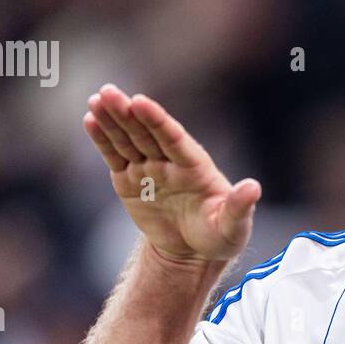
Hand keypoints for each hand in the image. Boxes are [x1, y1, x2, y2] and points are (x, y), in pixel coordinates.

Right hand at [83, 84, 260, 263]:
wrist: (193, 251)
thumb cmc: (219, 236)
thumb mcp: (232, 227)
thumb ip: (239, 207)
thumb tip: (254, 187)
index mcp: (195, 167)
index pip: (173, 139)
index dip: (157, 120)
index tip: (140, 102)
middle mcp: (170, 162)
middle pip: (146, 133)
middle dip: (127, 113)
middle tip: (109, 92)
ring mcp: (148, 169)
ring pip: (127, 140)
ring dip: (111, 119)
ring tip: (96, 99)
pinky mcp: (130, 180)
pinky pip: (114, 156)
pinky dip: (102, 139)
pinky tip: (90, 119)